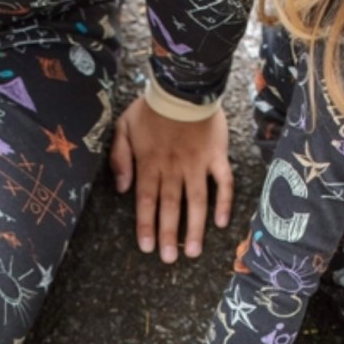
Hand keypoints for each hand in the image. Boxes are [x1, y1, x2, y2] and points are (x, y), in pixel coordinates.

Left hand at [110, 96, 232, 262]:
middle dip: (169, 234)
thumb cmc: (151, 108)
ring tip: (193, 251)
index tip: (146, 248)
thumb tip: (121, 189)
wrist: (183, 85)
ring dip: (195, 227)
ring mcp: (197, 163)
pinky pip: (223, 182)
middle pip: (170, 206)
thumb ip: (120, 158)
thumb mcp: (123, 126)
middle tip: (169, 259)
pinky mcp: (217, 156)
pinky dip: (223, 202)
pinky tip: (222, 222)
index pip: (146, 200)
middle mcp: (173, 167)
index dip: (146, 225)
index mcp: (149, 162)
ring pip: (197, 200)